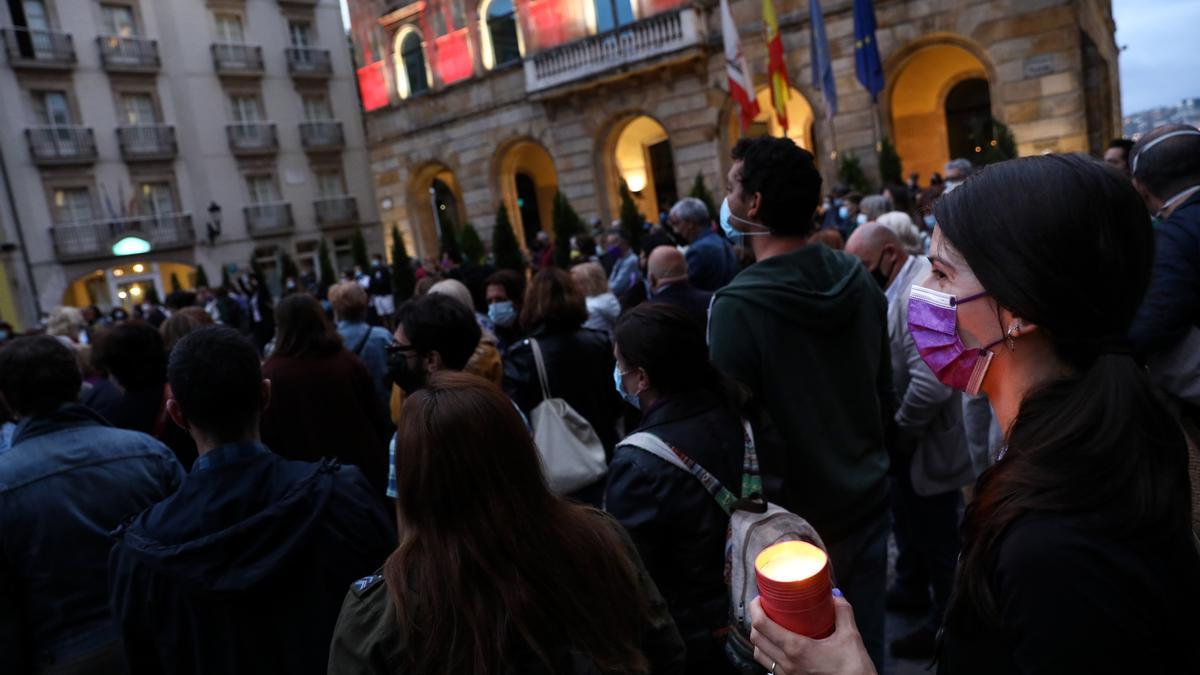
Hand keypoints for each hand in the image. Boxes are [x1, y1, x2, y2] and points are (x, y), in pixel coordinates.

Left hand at [749, 594, 876, 674]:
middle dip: (755, 620)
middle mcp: (787, 663)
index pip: (762, 625)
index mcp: (796, 649)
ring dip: (760, 638)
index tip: (759, 599)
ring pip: (759, 654)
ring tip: (769, 627)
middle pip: (756, 638)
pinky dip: (768, 652)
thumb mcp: (851, 637)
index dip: (755, 608)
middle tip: (764, 609)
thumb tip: (836, 595)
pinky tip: (780, 646)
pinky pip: (770, 666)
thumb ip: (843, 612)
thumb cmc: (854, 670)